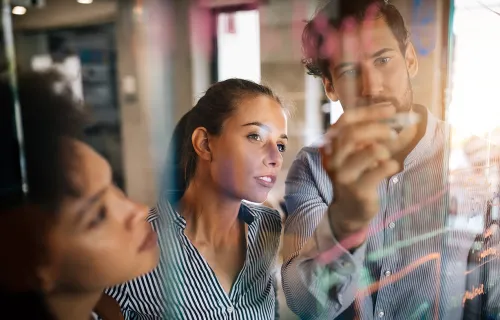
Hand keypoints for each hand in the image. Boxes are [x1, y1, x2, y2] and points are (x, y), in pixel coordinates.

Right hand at [321, 104, 400, 245]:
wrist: (350, 209)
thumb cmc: (359, 175)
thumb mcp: (364, 152)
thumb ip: (380, 136)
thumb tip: (408, 119)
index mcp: (332, 145)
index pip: (345, 120)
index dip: (369, 112)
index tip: (390, 109)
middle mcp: (333, 158)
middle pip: (354, 133)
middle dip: (378, 128)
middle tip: (394, 132)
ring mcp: (343, 175)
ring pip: (369, 151)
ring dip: (384, 148)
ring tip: (387, 155)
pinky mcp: (357, 189)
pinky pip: (379, 170)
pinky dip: (390, 165)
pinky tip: (390, 167)